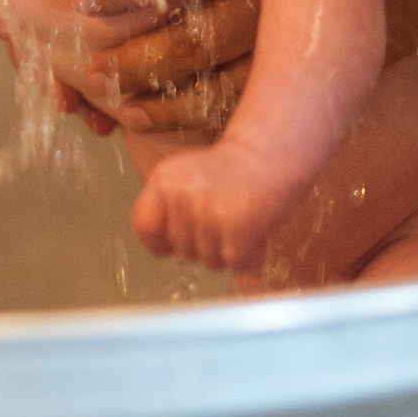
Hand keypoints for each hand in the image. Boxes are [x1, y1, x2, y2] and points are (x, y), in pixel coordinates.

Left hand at [130, 141, 297, 271]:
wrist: (271, 153)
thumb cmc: (232, 170)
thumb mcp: (187, 178)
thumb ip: (168, 207)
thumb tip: (162, 248)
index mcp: (163, 179)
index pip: (145, 227)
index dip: (161, 242)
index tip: (176, 243)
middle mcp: (182, 195)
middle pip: (182, 251)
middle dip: (204, 246)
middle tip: (224, 221)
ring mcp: (210, 211)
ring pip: (210, 261)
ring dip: (228, 251)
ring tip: (240, 222)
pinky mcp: (239, 226)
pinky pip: (236, 262)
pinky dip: (249, 256)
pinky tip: (255, 233)